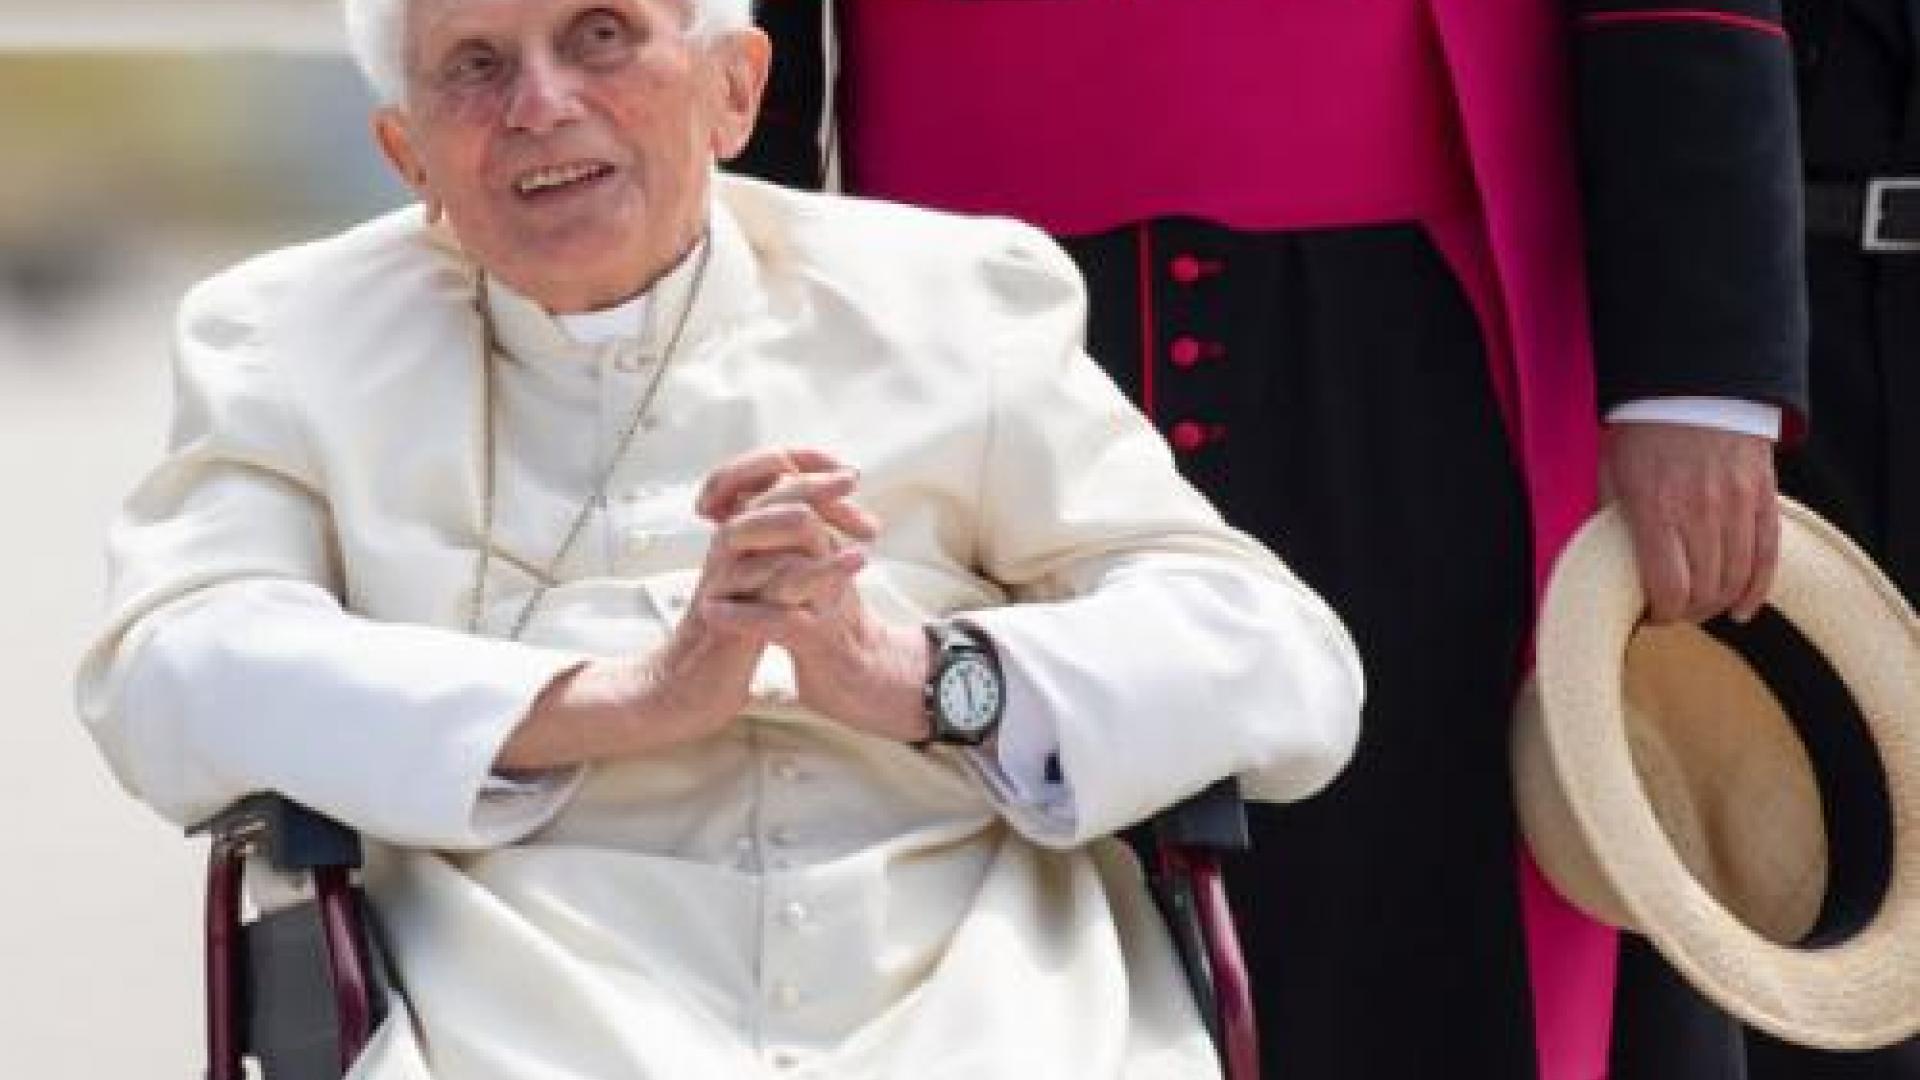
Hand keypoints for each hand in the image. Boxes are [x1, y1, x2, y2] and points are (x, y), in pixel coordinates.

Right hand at [496, 448, 889, 769]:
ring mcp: (728, 576)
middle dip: (816, 481)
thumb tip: (818, 512)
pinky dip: (819, 575)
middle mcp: (729, 545)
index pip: (765, 471)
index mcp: (737, 531)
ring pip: (768, 529)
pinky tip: (851, 571)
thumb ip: (780, 543)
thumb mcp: (758, 577)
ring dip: (822, 523)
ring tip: (867, 530)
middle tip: (853, 478)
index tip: (847, 473)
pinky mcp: (733, 612)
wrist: (689, 686)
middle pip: (768, 490)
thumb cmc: (730, 632)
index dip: (806, 462)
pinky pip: (775, 583)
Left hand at [1601, 422, 1778, 623]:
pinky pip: (1767, 556)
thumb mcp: (1611, 474)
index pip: (1668, 587)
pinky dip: (1756, 589)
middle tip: (1672, 611)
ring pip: (1736, 578)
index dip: (1660, 614)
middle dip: (1686, 612)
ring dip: (1717, 604)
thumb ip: (1609, 521)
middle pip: (1704, 590)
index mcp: (1655, 509)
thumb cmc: (1642, 431)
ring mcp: (1737, 505)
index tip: (1649, 616)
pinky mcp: (1763, 498)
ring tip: (1700, 608)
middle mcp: (1700, 512)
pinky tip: (1742, 609)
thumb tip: (1604, 563)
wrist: (1692, 385)